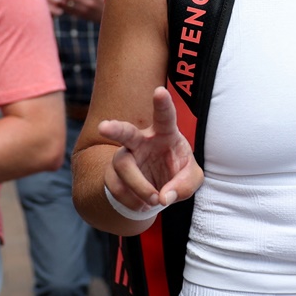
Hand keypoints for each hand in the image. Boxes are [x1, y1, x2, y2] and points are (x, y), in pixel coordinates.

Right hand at [98, 87, 202, 213]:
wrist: (157, 190)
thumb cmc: (178, 174)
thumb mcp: (191, 178)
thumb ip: (185, 184)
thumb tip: (164, 197)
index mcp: (165, 133)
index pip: (164, 116)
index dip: (162, 104)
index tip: (160, 91)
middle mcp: (141, 141)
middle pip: (126, 132)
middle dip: (115, 129)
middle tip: (104, 127)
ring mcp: (125, 157)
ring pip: (121, 165)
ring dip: (137, 186)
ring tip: (153, 200)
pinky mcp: (113, 174)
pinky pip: (116, 186)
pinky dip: (131, 200)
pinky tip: (142, 205)